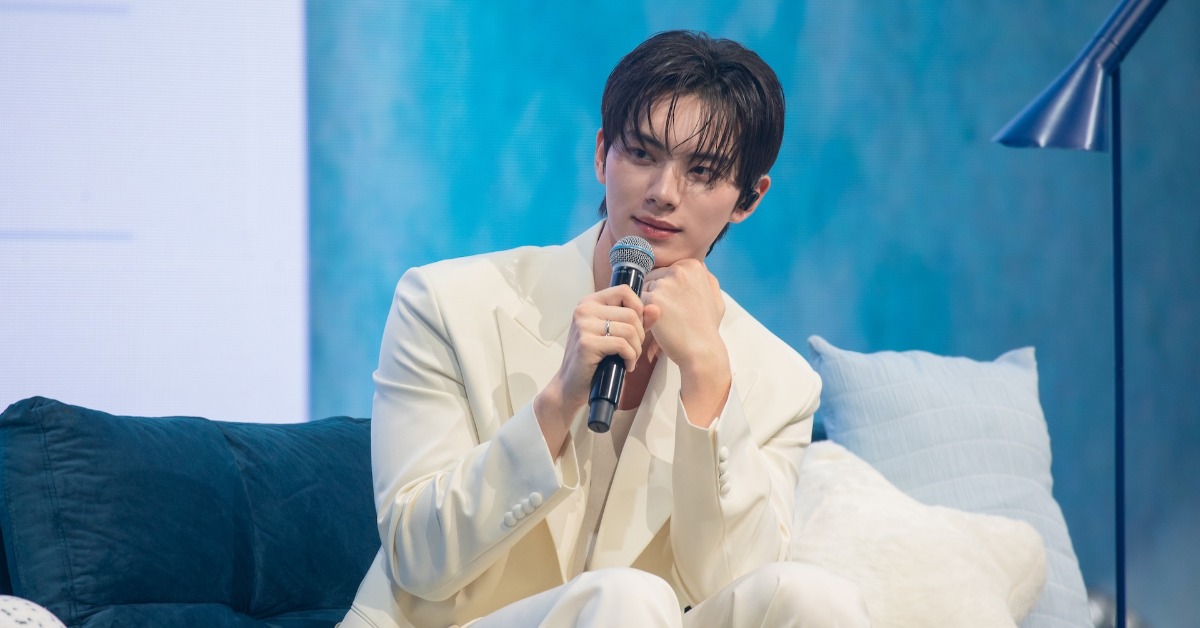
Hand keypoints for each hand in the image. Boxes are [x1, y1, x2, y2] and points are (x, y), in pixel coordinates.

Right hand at [534, 284, 645, 452]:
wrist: (570, 385)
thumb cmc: (594, 360)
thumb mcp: (615, 335)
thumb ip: (636, 321)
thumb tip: (655, 309)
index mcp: (589, 302)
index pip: (624, 291)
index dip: (638, 308)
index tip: (636, 328)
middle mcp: (584, 309)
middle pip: (630, 313)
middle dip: (640, 335)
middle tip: (634, 351)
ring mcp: (583, 325)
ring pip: (629, 330)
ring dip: (636, 349)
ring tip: (630, 359)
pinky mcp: (586, 343)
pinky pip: (622, 345)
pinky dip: (630, 358)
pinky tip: (626, 366)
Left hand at [641, 259, 730, 427]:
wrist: (701, 350)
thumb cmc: (707, 327)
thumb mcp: (715, 298)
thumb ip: (707, 280)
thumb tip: (700, 268)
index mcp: (693, 266)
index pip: (667, 271)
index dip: (668, 289)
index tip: (675, 303)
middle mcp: (679, 270)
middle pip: (654, 278)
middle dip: (657, 295)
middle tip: (670, 314)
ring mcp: (665, 283)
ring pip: (645, 290)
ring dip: (649, 304)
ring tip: (665, 320)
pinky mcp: (653, 298)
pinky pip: (639, 302)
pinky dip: (644, 314)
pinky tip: (657, 325)